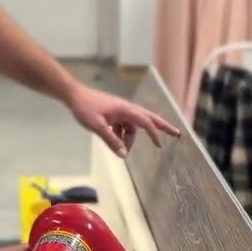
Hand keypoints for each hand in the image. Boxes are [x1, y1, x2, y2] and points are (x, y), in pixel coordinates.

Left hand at [65, 85, 179, 156]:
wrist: (74, 96)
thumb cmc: (86, 109)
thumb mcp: (98, 127)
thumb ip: (111, 140)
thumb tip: (124, 155)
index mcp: (126, 110)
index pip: (145, 122)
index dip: (154, 133)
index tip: (160, 144)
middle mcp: (127, 108)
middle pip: (149, 118)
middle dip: (162, 127)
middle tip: (177, 134)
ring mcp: (121, 110)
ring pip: (133, 126)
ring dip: (131, 138)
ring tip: (123, 150)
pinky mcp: (115, 113)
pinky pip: (124, 126)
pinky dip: (122, 134)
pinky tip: (114, 140)